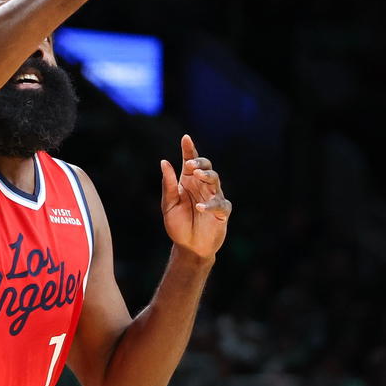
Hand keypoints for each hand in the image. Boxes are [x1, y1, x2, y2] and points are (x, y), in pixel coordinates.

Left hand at [160, 134, 230, 259]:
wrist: (188, 247)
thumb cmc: (178, 224)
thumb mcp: (168, 204)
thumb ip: (168, 185)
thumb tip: (164, 162)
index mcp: (188, 182)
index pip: (190, 161)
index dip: (189, 149)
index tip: (185, 138)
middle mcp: (202, 187)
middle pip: (206, 167)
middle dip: (200, 163)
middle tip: (190, 165)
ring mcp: (213, 198)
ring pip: (215, 180)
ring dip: (207, 176)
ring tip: (197, 175)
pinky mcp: (222, 213)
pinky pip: (220, 204)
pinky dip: (211, 204)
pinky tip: (200, 207)